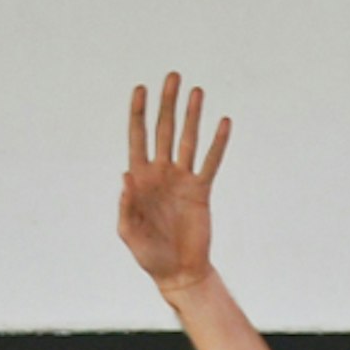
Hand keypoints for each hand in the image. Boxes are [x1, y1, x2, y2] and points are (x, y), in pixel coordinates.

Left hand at [118, 71, 229, 293]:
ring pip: (188, 140)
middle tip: (172, 76)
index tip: (140, 89)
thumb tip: (126, 175)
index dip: (138, 114)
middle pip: (163, 130)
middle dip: (166, 104)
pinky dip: (218, 144)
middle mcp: (161, 173)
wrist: (178, 272)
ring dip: (192, 116)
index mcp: (140, 179)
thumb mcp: (129, 233)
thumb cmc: (149, 255)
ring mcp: (182, 180)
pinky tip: (223, 122)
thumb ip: (126, 205)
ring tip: (197, 91)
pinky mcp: (201, 190)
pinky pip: (210, 162)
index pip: (137, 138)